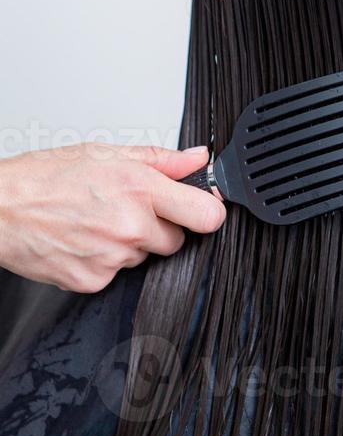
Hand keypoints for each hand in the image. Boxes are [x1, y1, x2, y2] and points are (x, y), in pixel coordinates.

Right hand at [0, 143, 225, 292]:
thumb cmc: (43, 178)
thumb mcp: (105, 154)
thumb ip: (161, 160)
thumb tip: (198, 158)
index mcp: (139, 188)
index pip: (206, 215)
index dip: (206, 212)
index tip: (199, 209)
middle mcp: (130, 225)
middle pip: (176, 240)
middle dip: (159, 227)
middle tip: (127, 210)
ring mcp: (113, 257)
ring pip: (144, 257)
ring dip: (130, 244)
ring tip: (96, 221)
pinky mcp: (94, 281)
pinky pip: (117, 275)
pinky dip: (104, 261)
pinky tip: (83, 240)